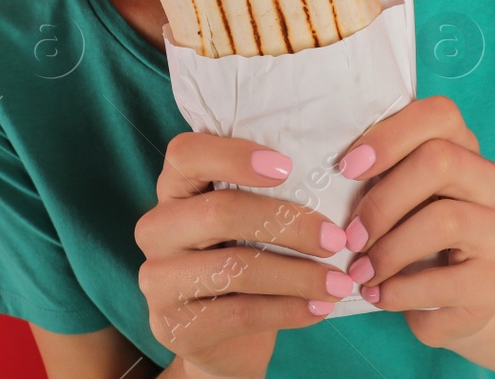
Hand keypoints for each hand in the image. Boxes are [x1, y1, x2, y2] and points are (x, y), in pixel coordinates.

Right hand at [136, 132, 353, 378]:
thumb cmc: (244, 261)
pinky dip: (289, 310)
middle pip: (220, 212)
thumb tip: (331, 177)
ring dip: (298, 275)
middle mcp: (156, 229)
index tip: (286, 167)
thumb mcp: (248, 223)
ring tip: (339, 283)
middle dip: (288, 223)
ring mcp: (158, 280)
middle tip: (335, 239)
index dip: (233, 155)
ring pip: (234, 267)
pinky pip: (240, 313)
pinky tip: (319, 308)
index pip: (186, 154)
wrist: (224, 341)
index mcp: (173, 190)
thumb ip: (266, 193)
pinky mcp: (174, 326)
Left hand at [337, 94, 494, 348]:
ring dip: (388, 250)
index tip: (347, 168)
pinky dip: (399, 290)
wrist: (456, 304)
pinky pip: (444, 280)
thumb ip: (375, 173)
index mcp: (464, 148)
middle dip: (383, 200)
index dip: (389, 136)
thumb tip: (325, 163)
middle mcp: (492, 181)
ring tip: (360, 272)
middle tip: (350, 236)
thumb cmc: (411, 239)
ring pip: (445, 219)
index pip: (440, 114)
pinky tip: (377, 295)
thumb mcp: (394, 198)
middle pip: (441, 161)